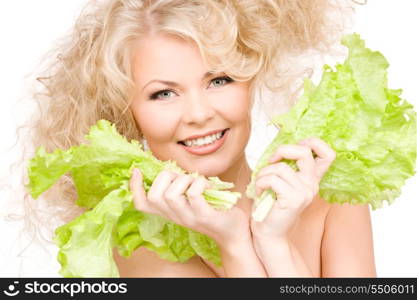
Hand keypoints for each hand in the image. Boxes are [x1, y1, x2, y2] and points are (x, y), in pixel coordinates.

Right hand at [129, 169, 249, 247]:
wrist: (234, 234)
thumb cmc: (213, 210)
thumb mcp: (190, 201)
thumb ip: (178, 188)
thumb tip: (169, 170)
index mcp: (169, 212)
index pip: (142, 204)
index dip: (135, 187)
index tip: (136, 171)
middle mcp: (175, 217)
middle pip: (154, 196)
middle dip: (165, 177)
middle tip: (181, 177)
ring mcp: (188, 218)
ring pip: (170, 195)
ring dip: (183, 180)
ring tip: (195, 181)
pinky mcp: (204, 216)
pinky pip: (193, 194)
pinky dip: (199, 183)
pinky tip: (207, 185)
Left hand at [250, 137, 335, 240]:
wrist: (269, 232)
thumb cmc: (270, 204)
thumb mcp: (281, 181)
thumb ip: (286, 165)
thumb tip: (280, 149)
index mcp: (311, 178)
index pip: (327, 154)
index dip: (312, 143)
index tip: (290, 150)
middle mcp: (312, 184)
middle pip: (303, 151)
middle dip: (282, 150)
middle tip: (271, 161)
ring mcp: (305, 192)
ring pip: (280, 167)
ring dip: (263, 173)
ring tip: (261, 184)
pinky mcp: (294, 199)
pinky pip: (272, 179)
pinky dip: (261, 183)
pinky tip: (261, 193)